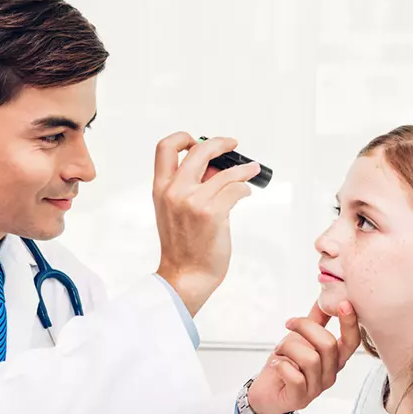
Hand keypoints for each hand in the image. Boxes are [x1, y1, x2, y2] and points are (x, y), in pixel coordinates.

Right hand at [153, 132, 259, 315]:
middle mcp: (174, 191)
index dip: (183, 138)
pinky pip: (236, 189)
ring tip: (251, 169)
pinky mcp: (212, 213)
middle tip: (232, 144)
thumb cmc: (184, 246)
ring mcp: (193, 201)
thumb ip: (191, 186)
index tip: (197, 140)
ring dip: (243, 168)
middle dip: (220, 143)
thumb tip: (217, 166)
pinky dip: (244, 188)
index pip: (165, 148)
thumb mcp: (175, 210)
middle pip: (200, 150)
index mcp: (160, 188)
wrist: (185, 275)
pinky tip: (245, 193)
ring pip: (225, 172)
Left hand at [246, 301, 359, 413]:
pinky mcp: (300, 398)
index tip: (344, 303)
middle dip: (304, 327)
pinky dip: (281, 365)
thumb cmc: (286, 363)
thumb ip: (316, 319)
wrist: (265, 392)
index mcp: (334, 358)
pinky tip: (277, 365)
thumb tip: (325, 295)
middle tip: (288, 324)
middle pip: (327, 344)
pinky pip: (294, 376)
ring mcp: (317, 388)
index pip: (352, 341)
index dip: (351, 323)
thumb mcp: (301, 338)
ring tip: (279, 350)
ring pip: (309, 358)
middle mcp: (330, 374)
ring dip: (287, 347)